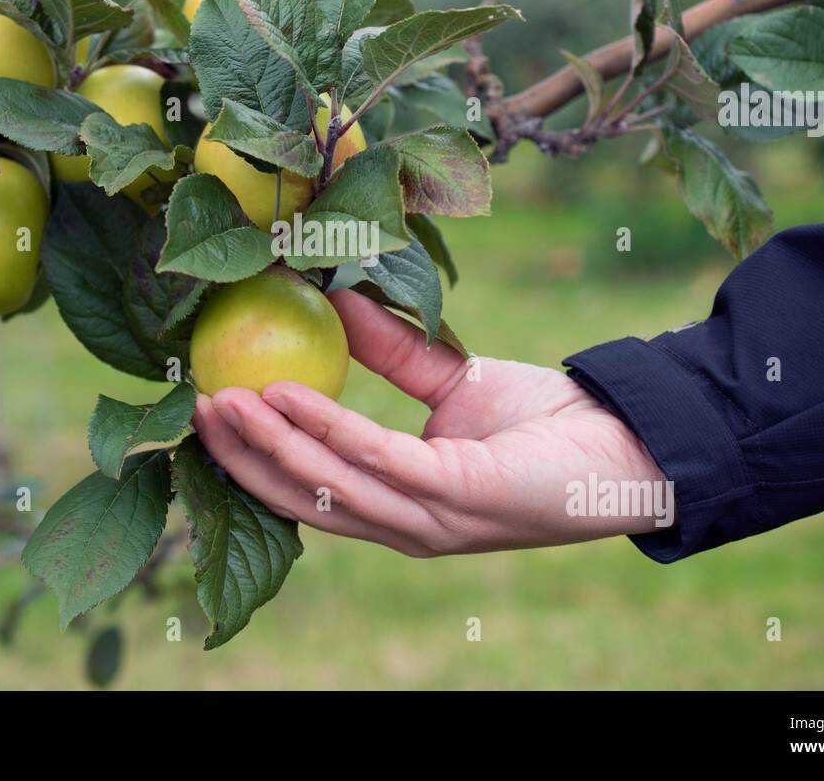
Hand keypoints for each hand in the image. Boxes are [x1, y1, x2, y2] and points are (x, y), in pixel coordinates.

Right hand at [192, 287, 670, 556]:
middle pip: (303, 500)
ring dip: (267, 443)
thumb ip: (393, 353)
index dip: (256, 460)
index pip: (312, 493)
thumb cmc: (547, 420)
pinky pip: (377, 458)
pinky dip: (326, 426)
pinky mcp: (458, 496)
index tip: (211, 412)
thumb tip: (332, 298)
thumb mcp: (452, 380)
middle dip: (243, 458)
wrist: (630, 441)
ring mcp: (431, 519)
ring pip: (327, 486)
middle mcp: (408, 525)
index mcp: (402, 505)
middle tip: (193, 408)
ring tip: (222, 399)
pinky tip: (287, 392)